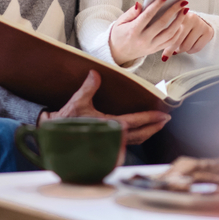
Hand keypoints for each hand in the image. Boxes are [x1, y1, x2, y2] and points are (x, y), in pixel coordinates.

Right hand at [38, 70, 170, 144]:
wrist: (53, 135)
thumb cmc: (66, 119)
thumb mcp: (78, 101)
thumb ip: (89, 87)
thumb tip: (96, 73)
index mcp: (108, 125)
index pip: (135, 121)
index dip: (150, 118)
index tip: (163, 114)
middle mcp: (112, 137)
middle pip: (140, 135)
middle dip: (154, 127)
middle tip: (165, 119)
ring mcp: (109, 144)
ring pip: (134, 141)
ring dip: (147, 133)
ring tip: (156, 125)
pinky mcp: (106, 146)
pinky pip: (126, 144)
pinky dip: (136, 138)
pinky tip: (140, 134)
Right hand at [108, 0, 188, 64]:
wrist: (117, 53)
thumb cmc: (119, 34)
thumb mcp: (119, 22)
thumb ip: (131, 12)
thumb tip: (141, 4)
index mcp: (133, 31)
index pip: (147, 15)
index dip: (157, 4)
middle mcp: (143, 40)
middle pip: (162, 24)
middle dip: (173, 11)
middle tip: (182, 1)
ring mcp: (150, 46)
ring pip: (169, 34)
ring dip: (179, 21)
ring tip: (184, 11)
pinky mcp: (155, 50)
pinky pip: (169, 42)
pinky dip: (177, 33)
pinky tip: (180, 23)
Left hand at [162, 10, 213, 59]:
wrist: (202, 21)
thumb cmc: (183, 25)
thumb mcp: (175, 25)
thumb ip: (167, 33)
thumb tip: (160, 54)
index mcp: (179, 14)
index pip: (171, 34)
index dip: (167, 47)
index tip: (163, 58)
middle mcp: (191, 18)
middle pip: (178, 41)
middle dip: (174, 49)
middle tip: (173, 52)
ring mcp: (200, 24)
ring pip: (187, 46)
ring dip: (182, 50)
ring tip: (181, 46)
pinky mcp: (207, 31)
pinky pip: (196, 48)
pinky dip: (191, 50)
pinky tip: (190, 45)